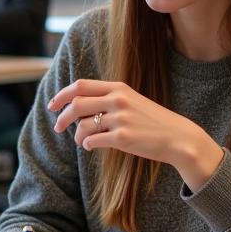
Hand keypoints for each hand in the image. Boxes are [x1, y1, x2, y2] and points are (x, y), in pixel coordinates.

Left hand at [48, 78, 222, 191]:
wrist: (178, 137)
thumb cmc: (151, 121)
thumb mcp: (131, 101)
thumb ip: (107, 99)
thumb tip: (75, 107)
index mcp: (118, 88)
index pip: (81, 85)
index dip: (62, 95)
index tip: (52, 105)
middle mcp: (118, 100)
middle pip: (76, 104)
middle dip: (62, 117)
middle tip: (58, 127)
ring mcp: (121, 118)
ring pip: (83, 126)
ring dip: (77, 135)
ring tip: (82, 140)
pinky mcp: (123, 137)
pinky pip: (92, 141)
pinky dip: (87, 144)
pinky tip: (91, 146)